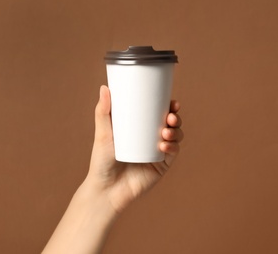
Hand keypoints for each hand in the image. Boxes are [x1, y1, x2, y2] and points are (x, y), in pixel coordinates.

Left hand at [84, 85, 183, 213]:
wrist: (106, 190)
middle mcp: (151, 138)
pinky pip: (172, 153)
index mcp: (141, 129)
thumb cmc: (101, 162)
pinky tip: (164, 145)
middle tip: (170, 117)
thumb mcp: (103, 134)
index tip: (172, 101)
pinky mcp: (161, 166)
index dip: (169, 106)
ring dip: (176, 132)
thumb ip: (103, 112)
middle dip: (175, 118)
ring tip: (165, 133)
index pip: (159, 114)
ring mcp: (157, 152)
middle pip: (171, 124)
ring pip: (175, 137)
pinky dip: (172, 147)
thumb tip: (104, 87)